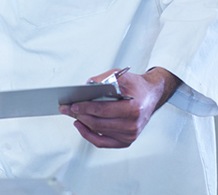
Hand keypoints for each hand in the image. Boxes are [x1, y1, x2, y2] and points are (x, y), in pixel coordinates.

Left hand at [58, 67, 180, 147]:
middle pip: (98, 123)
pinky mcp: (126, 141)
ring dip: (82, 124)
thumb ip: (102, 79)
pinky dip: (89, 135)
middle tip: (66, 109)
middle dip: (79, 115)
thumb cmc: (136, 86)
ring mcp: (130, 135)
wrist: (151, 94)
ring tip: (73, 115)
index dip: (84, 108)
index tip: (71, 105)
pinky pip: (103, 143)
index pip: (102, 110)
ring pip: (98, 133)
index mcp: (133, 108)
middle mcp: (133, 124)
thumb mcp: (121, 75)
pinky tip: (81, 126)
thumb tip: (84, 87)